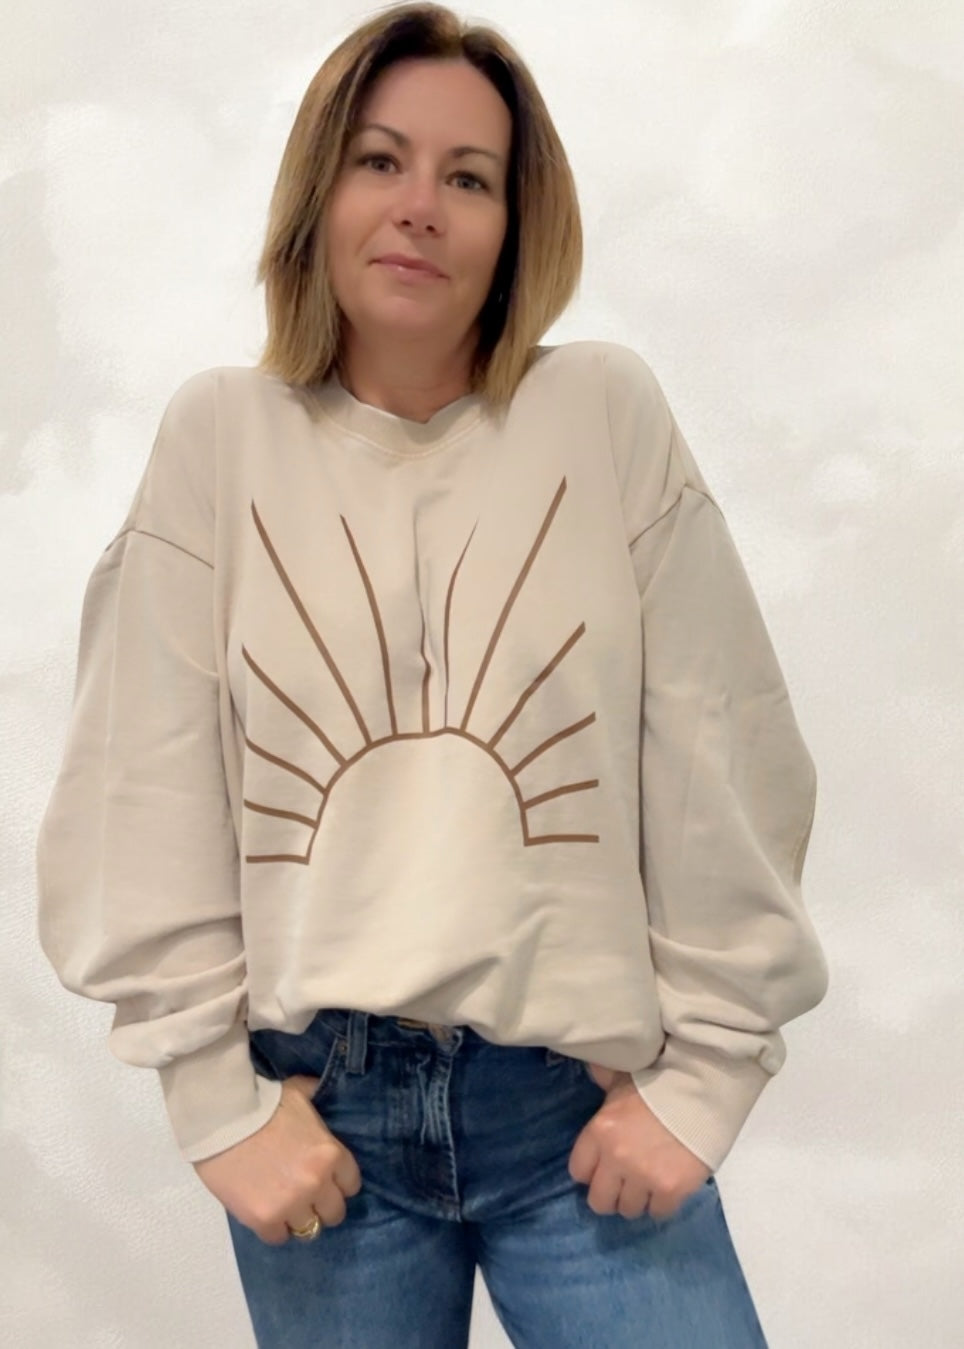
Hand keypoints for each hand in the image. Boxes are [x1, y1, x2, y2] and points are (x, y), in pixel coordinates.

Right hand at [192, 1075, 362, 1243]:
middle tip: (306, 1196)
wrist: (223, 1118)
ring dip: (298, 1219)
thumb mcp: (299, 1092)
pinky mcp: (263, 1219)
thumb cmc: (262, 1102)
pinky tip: (265, 1213)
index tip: (326, 1180)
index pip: (351, 1184)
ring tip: (285, 1207)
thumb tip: (323, 1087)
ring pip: (309, 1229)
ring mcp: (291, 1204)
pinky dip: (273, 1228)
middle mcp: (317, 1183)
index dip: (338, 1183)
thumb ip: (317, 1096)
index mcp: (331, 1154)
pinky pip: (279, 1237)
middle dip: (322, 1204)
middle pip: (335, 1212)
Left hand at [567, 1063, 711, 1220]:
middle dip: (610, 1193)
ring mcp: (644, 1176)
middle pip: (599, 1201)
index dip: (591, 1170)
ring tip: (647, 1183)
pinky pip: (658, 1212)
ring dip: (637, 1198)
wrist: (702, 1090)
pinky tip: (667, 1186)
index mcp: (600, 1131)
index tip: (602, 1166)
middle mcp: (617, 1158)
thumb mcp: (620, 1078)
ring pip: (629, 1210)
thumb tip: (589, 1064)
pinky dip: (662, 1203)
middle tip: (624, 1183)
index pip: (578, 1171)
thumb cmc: (657, 1082)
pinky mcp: (672, 1189)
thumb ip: (602, 1082)